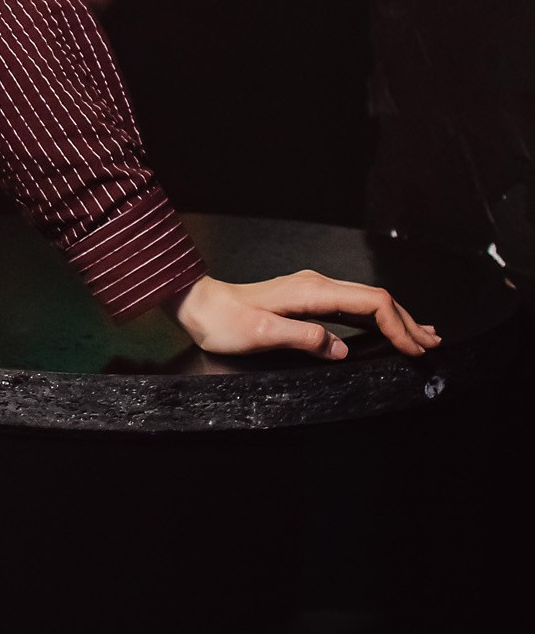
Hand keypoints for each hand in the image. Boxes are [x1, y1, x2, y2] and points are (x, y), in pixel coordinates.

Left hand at [173, 272, 439, 361]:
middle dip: (407, 322)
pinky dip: (377, 316)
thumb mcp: (260, 335)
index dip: (397, 325)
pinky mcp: (309, 297)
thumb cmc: (224, 322)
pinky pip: (353, 305)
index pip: (370, 303)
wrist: (200, 305)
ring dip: (397, 318)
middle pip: (376, 299)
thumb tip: (340, 348)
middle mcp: (318, 284)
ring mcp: (315, 289)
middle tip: (433, 345)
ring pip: (368, 300)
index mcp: (312, 292)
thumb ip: (302, 338)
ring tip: (425, 336)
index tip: (413, 348)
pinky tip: (388, 325)